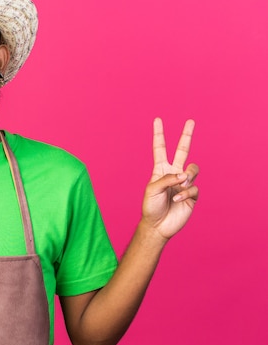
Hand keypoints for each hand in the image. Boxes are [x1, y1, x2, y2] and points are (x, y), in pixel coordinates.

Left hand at [141, 118, 199, 239]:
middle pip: (182, 150)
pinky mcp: (192, 194)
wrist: (158, 225)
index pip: (160, 148)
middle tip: (190, 121)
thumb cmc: (151, 207)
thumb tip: (185, 174)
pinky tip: (178, 200)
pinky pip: (194, 187)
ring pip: (193, 168)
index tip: (157, 119)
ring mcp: (184, 183)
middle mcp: (173, 173)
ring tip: (181, 185)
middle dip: (187, 135)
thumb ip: (167, 179)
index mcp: (160, 170)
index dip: (159, 134)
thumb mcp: (152, 190)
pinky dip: (186, 193)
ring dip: (187, 176)